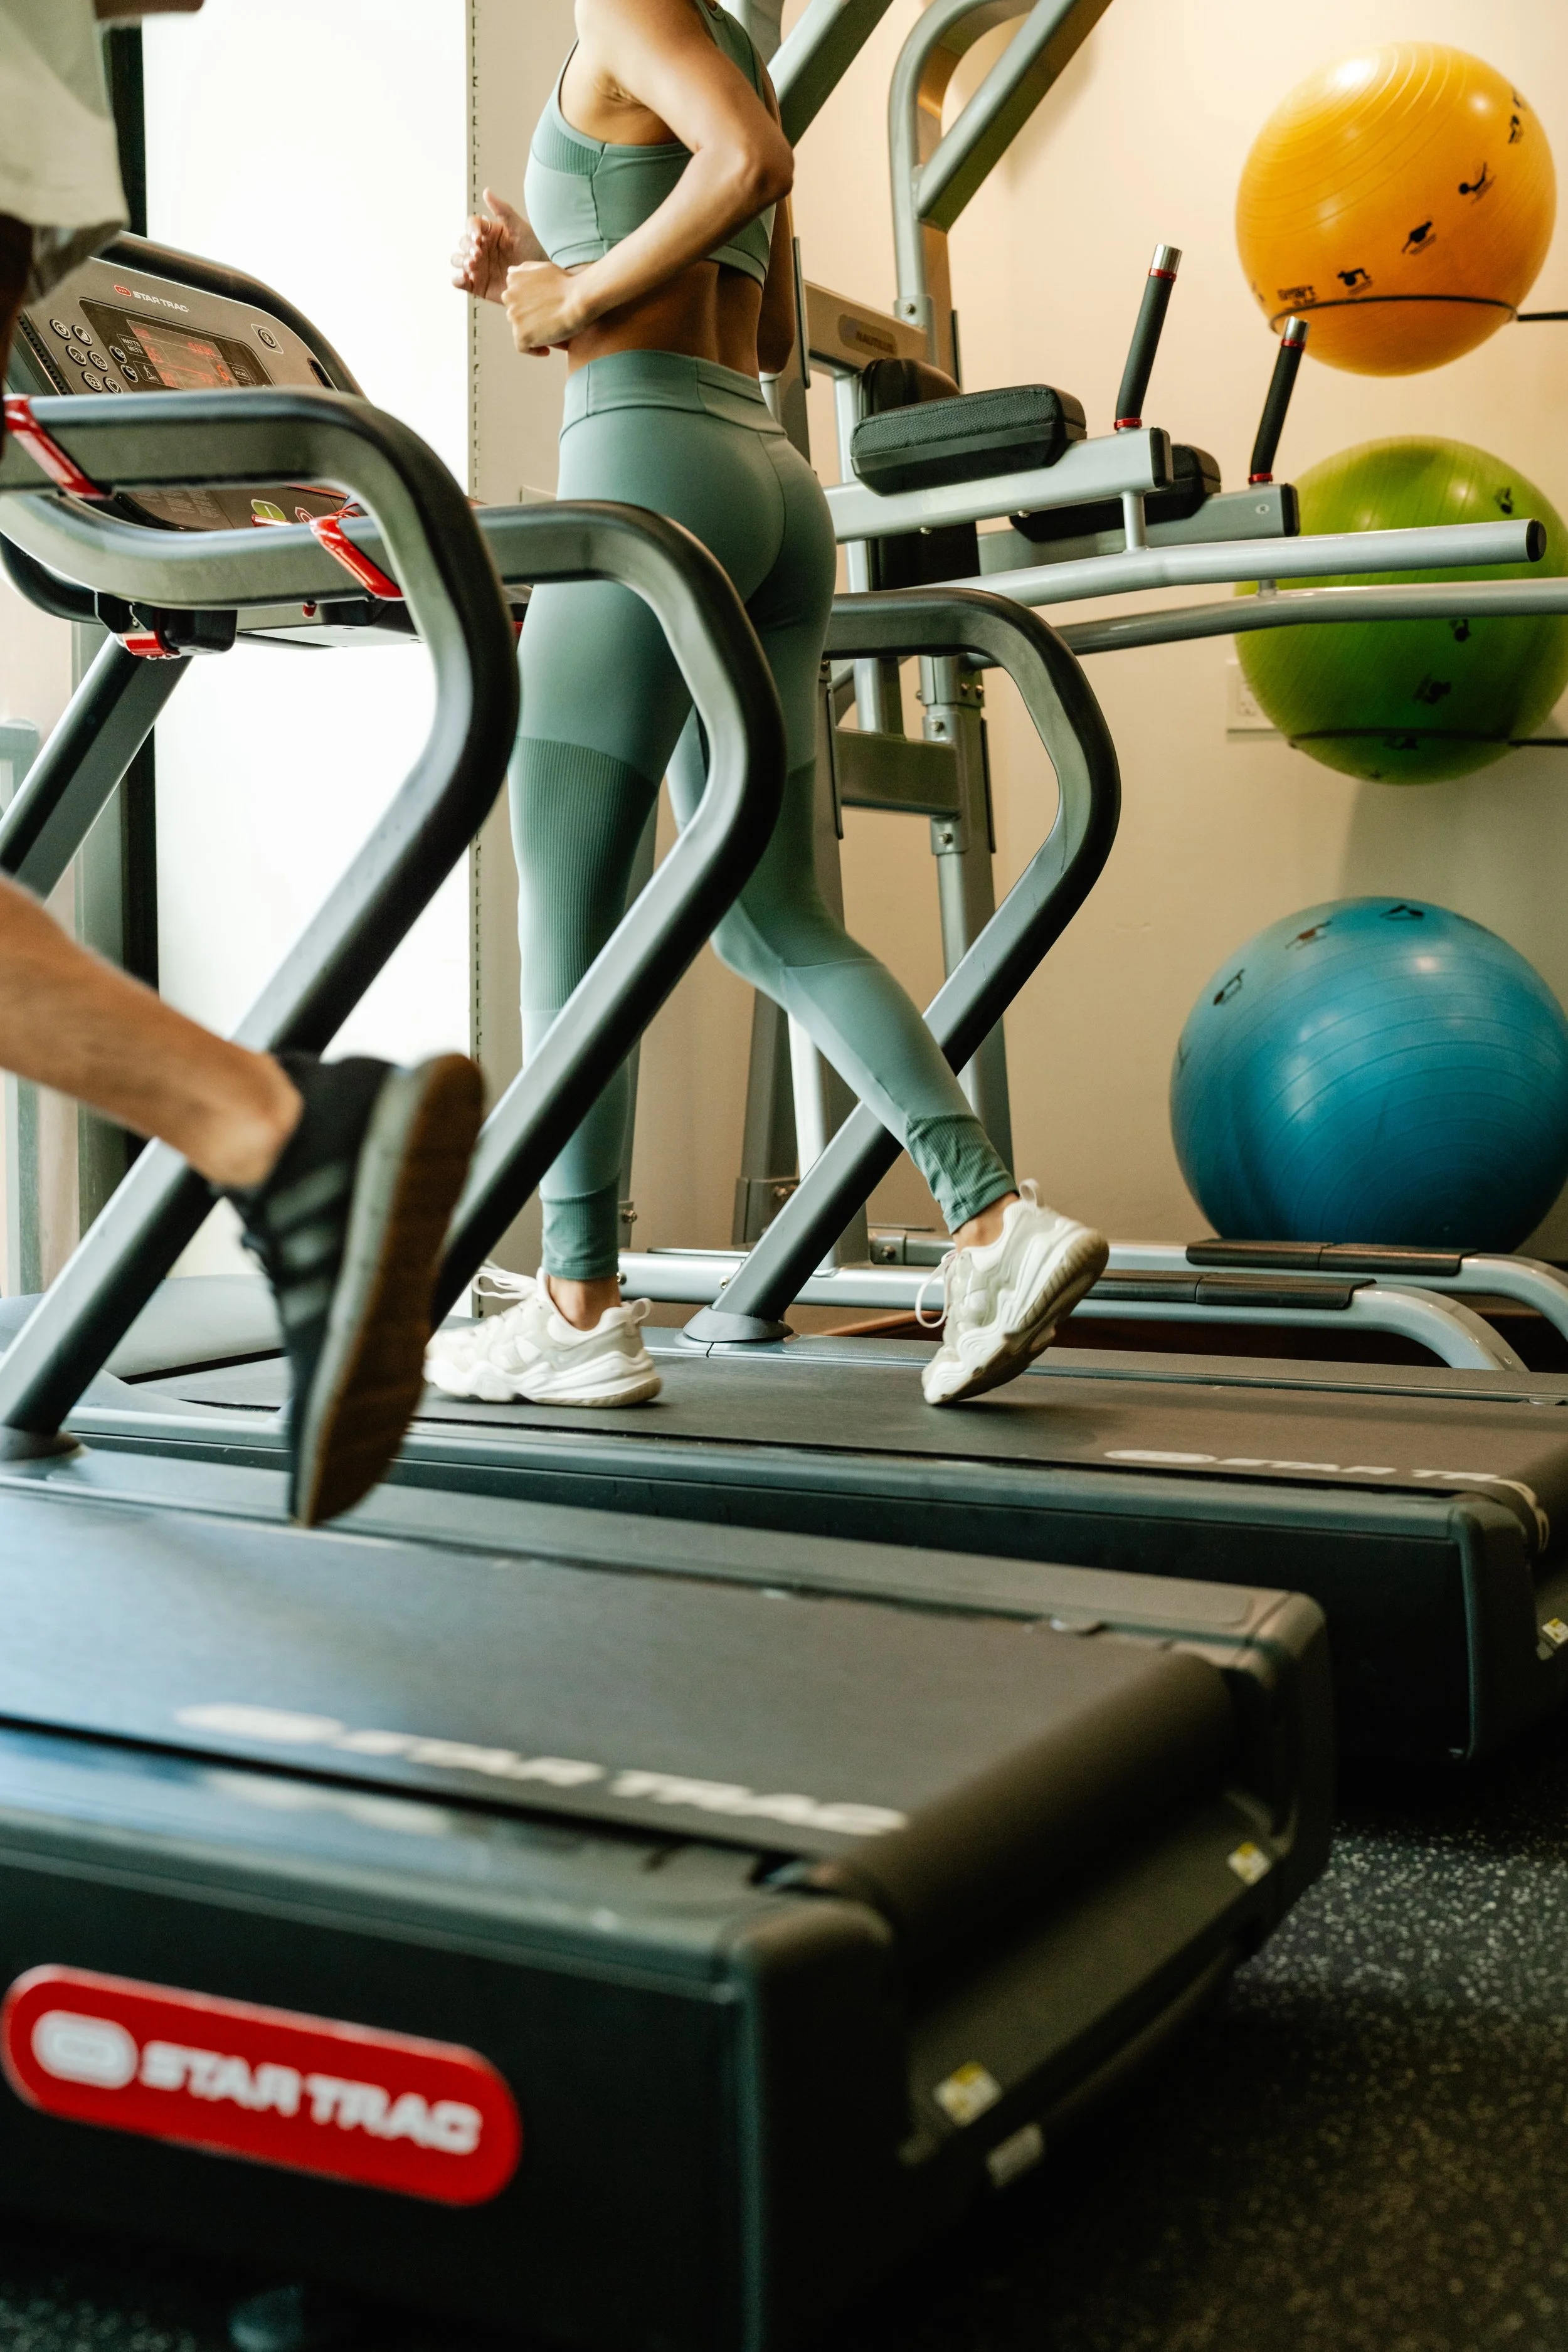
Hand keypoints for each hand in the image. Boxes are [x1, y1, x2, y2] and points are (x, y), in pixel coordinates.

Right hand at [451, 189, 528, 303]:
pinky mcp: (477, 285)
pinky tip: (464, 278)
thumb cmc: (534, 251)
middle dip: (467, 246)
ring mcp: (478, 266)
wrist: (541, 279)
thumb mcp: (520, 228)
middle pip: (463, 242)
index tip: (478, 237)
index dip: (471, 229)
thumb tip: (486, 191)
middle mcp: (481, 248)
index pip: (472, 225)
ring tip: (472, 265)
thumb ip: (503, 210)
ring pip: (457, 260)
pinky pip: (459, 281)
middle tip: (478, 254)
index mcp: (489, 232)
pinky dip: (457, 279)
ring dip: (460, 260)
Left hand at [503, 261, 587, 356]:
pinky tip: (547, 350)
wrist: (578, 299)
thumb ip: (525, 270)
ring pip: (519, 330)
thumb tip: (510, 271)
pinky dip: (535, 350)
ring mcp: (513, 316)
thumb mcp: (543, 268)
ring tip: (552, 335)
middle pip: (516, 314)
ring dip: (533, 333)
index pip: (515, 298)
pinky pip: (523, 347)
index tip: (543, 311)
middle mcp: (509, 296)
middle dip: (530, 319)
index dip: (530, 306)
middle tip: (550, 324)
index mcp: (513, 279)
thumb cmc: (566, 283)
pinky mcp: (521, 335)